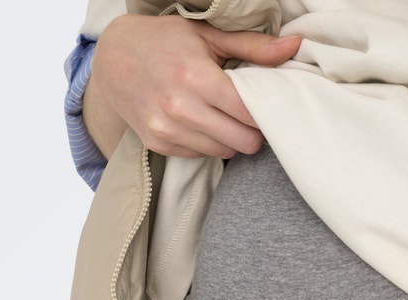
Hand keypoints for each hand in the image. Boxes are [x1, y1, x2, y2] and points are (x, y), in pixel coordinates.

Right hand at [83, 14, 300, 158]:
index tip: (268, 108)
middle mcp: (179, 108)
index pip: (248, 113)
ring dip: (232, 140)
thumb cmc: (164, 42)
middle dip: (253, 132)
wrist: (112, 59)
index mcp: (196, 77)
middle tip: (252, 119)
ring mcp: (166, 130)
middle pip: (241, 141)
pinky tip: (203, 124)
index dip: (265, 114)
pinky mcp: (158, 144)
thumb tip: (295, 46)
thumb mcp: (208, 36)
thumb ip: (253, 47)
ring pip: (222, 152)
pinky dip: (208, 143)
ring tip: (227, 119)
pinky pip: (200, 155)